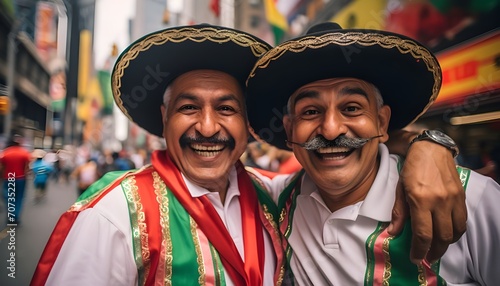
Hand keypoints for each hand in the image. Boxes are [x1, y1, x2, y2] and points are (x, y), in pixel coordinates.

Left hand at [388, 140, 466, 263]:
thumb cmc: (412, 168)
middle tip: (426, 257)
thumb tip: (393, 232)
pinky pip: (462, 221)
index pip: (423, 234)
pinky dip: (455, 232)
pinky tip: (447, 234)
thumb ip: (398, 212)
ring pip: (455, 232)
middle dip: (434, 251)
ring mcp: (453, 199)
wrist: (432, 149)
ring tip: (436, 248)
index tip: (415, 258)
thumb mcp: (399, 189)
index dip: (419, 250)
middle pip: (442, 237)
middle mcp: (440, 201)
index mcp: (421, 200)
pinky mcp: (461, 197)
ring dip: (446, 244)